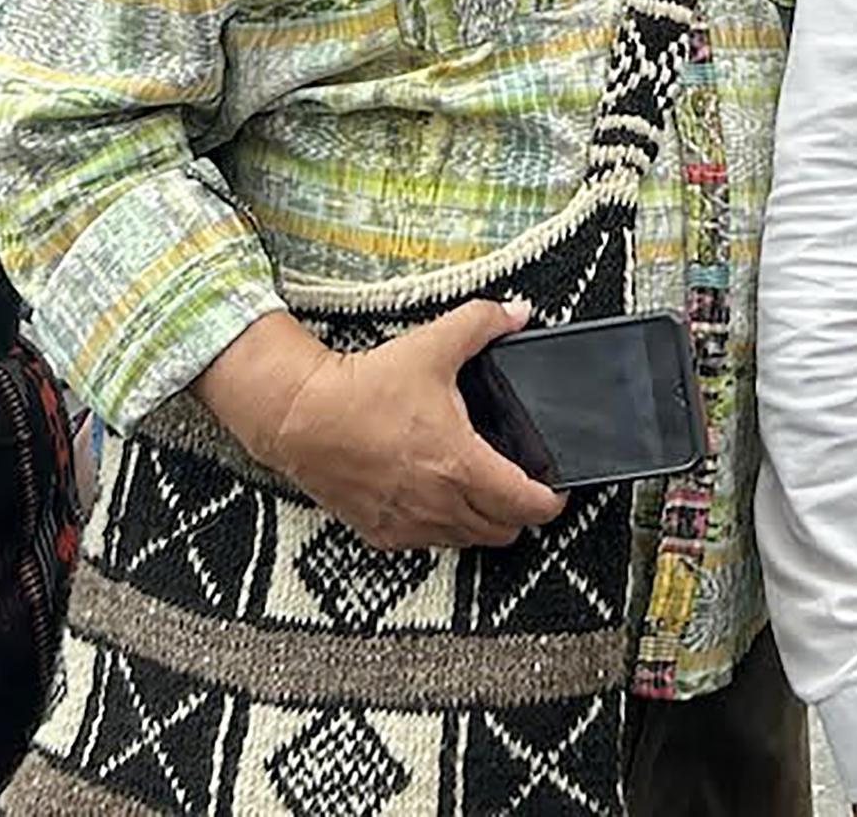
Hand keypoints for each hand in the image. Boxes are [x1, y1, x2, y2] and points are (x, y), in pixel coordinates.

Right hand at [215, 301, 567, 550]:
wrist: (300, 417)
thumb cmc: (364, 388)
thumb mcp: (431, 345)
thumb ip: (482, 324)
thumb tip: (518, 311)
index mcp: (461, 465)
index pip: (527, 505)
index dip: (551, 502)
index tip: (556, 489)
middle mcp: (440, 505)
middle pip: (504, 531)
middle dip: (519, 512)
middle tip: (519, 486)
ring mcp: (410, 525)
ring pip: (467, 541)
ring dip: (482, 522)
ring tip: (481, 491)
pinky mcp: (382, 534)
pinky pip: (428, 544)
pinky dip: (442, 528)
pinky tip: (436, 497)